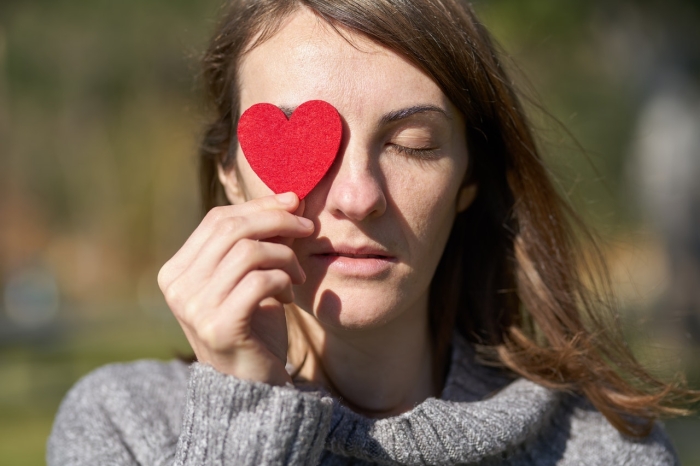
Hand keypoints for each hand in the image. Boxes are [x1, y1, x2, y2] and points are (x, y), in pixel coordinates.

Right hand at [157, 192, 312, 385]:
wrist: (253, 387)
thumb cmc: (254, 326)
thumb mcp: (249, 277)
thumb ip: (257, 241)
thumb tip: (290, 197)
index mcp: (177, 271)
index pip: (218, 219)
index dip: (260, 206)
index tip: (294, 203)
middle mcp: (178, 287)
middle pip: (232, 229)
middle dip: (277, 220)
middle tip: (308, 228)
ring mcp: (194, 308)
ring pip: (248, 252)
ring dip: (285, 256)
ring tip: (297, 274)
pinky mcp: (219, 327)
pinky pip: (259, 281)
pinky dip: (282, 281)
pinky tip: (288, 297)